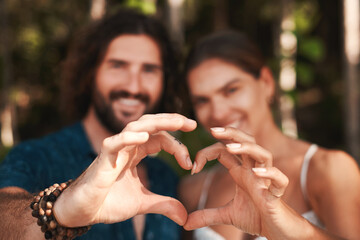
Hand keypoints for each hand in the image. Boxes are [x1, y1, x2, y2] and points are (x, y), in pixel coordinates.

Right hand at [53, 113, 196, 227]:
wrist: (84, 212)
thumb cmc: (109, 202)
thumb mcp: (143, 203)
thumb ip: (164, 205)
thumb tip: (185, 216)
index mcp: (137, 153)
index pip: (160, 139)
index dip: (177, 147)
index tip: (189, 164)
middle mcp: (128, 147)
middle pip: (151, 125)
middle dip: (172, 121)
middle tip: (192, 123)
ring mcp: (115, 150)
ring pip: (136, 127)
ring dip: (158, 122)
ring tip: (178, 122)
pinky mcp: (103, 159)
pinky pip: (115, 143)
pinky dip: (129, 138)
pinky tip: (145, 137)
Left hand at [184, 127, 288, 236]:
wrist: (278, 232)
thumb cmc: (257, 218)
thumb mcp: (227, 215)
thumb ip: (207, 215)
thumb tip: (185, 223)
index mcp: (241, 172)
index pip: (224, 151)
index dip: (207, 153)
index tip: (193, 167)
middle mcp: (253, 171)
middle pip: (246, 142)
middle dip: (231, 133)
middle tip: (213, 130)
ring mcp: (266, 181)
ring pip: (263, 154)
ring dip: (248, 148)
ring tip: (231, 147)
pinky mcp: (277, 194)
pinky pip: (279, 179)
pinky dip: (269, 173)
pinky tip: (256, 172)